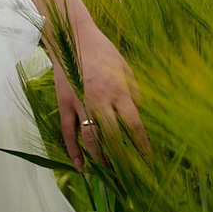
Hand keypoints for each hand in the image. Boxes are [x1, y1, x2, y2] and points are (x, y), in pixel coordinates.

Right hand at [55, 26, 149, 168]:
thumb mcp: (125, 68)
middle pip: (113, 137)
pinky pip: (68, 132)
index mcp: (119, 91)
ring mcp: (80, 103)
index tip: (148, 160)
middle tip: (129, 174)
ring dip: (100, 158)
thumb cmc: (103, 51)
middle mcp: (100, 100)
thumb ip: (133, 92)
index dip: (141, 146)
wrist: (72, 37)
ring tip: (108, 172)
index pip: (134, 125)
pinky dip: (73, 151)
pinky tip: (80, 166)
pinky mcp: (65, 103)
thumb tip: (140, 115)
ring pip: (90, 138)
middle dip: (122, 159)